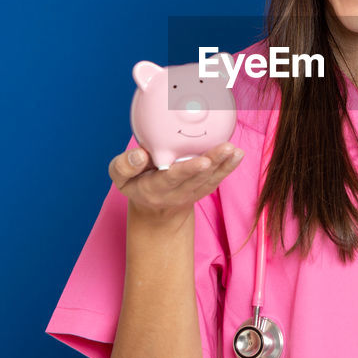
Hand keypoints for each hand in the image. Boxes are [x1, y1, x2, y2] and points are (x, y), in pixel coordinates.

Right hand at [108, 142, 243, 223]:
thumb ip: (124, 165)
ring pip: (210, 179)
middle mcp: (176, 193)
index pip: (173, 178)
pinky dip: (228, 167)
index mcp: (154, 188)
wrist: (154, 208)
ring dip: (225, 164)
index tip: (203, 161)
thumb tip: (140, 153)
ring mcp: (192, 192)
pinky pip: (217, 179)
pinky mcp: (202, 190)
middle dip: (214, 163)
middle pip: (197, 178)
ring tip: (235, 150)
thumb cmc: (135, 183)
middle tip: (227, 148)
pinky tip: (238, 154)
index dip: (188, 170)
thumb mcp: (120, 177)